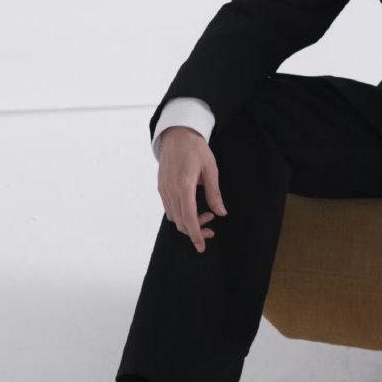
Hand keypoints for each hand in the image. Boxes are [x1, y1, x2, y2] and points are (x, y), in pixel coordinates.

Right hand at [156, 126, 227, 252]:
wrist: (176, 134)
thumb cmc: (196, 148)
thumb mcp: (211, 169)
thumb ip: (214, 193)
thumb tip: (221, 213)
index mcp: (184, 186)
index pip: (189, 218)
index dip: (196, 235)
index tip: (202, 246)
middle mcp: (170, 190)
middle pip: (180, 222)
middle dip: (196, 230)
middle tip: (212, 229)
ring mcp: (164, 189)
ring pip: (174, 217)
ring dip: (188, 223)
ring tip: (206, 215)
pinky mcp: (161, 187)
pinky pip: (169, 209)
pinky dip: (181, 215)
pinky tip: (193, 209)